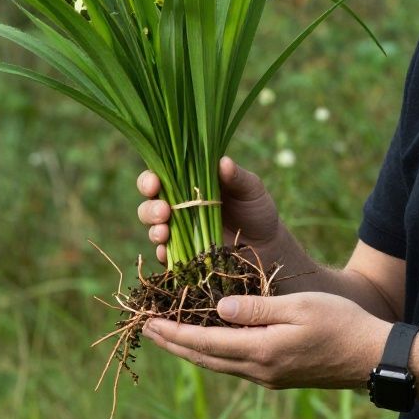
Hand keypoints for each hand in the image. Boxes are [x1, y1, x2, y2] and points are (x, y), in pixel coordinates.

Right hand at [136, 156, 281, 265]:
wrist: (268, 246)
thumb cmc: (257, 209)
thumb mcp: (251, 189)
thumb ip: (237, 177)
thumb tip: (223, 162)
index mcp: (190, 183)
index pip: (161, 176)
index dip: (150, 178)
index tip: (154, 182)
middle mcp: (179, 206)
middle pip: (150, 204)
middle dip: (150, 208)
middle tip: (163, 211)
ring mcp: (180, 232)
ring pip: (154, 229)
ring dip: (154, 230)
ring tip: (163, 232)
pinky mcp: (184, 256)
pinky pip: (166, 256)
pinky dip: (163, 254)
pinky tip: (167, 253)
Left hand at [143, 291, 389, 389]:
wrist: (371, 357)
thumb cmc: (340, 322)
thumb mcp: (298, 306)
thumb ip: (257, 307)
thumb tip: (217, 308)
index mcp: (261, 350)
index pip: (205, 342)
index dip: (175, 332)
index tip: (150, 321)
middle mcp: (259, 370)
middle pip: (205, 358)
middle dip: (174, 343)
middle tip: (149, 328)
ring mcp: (268, 376)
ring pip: (218, 364)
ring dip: (191, 349)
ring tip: (170, 334)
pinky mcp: (277, 375)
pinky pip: (235, 365)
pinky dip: (214, 352)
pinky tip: (210, 342)